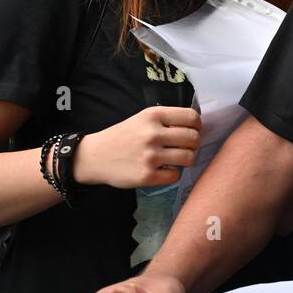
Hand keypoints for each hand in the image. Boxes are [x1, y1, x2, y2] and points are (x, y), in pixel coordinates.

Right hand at [73, 106, 200, 188]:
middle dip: (194, 143)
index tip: (193, 130)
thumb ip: (166, 120)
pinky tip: (164, 170)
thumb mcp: (142, 119)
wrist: (95, 157)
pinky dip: (173, 174)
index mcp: (153, 116)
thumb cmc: (123, 136)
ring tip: (177, 159)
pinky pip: (175, 175)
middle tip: (185, 147)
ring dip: (187, 159)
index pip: (191, 117)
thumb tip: (195, 126)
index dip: (197, 125)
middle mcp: (153, 134)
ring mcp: (150, 156)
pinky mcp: (147, 176)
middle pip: (194, 138)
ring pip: (189, 158)